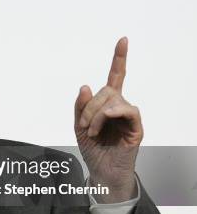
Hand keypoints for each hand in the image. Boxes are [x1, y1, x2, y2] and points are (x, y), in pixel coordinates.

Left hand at [74, 37, 142, 202]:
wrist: (101, 173)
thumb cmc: (93, 150)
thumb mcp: (78, 126)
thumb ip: (80, 107)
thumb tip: (85, 86)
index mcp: (107, 104)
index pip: (116, 77)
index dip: (119, 58)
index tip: (123, 40)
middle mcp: (119, 107)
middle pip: (106, 90)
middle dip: (89, 106)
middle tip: (83, 125)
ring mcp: (128, 117)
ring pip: (114, 100)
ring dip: (97, 114)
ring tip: (92, 131)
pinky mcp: (136, 128)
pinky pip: (129, 109)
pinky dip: (114, 112)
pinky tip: (105, 120)